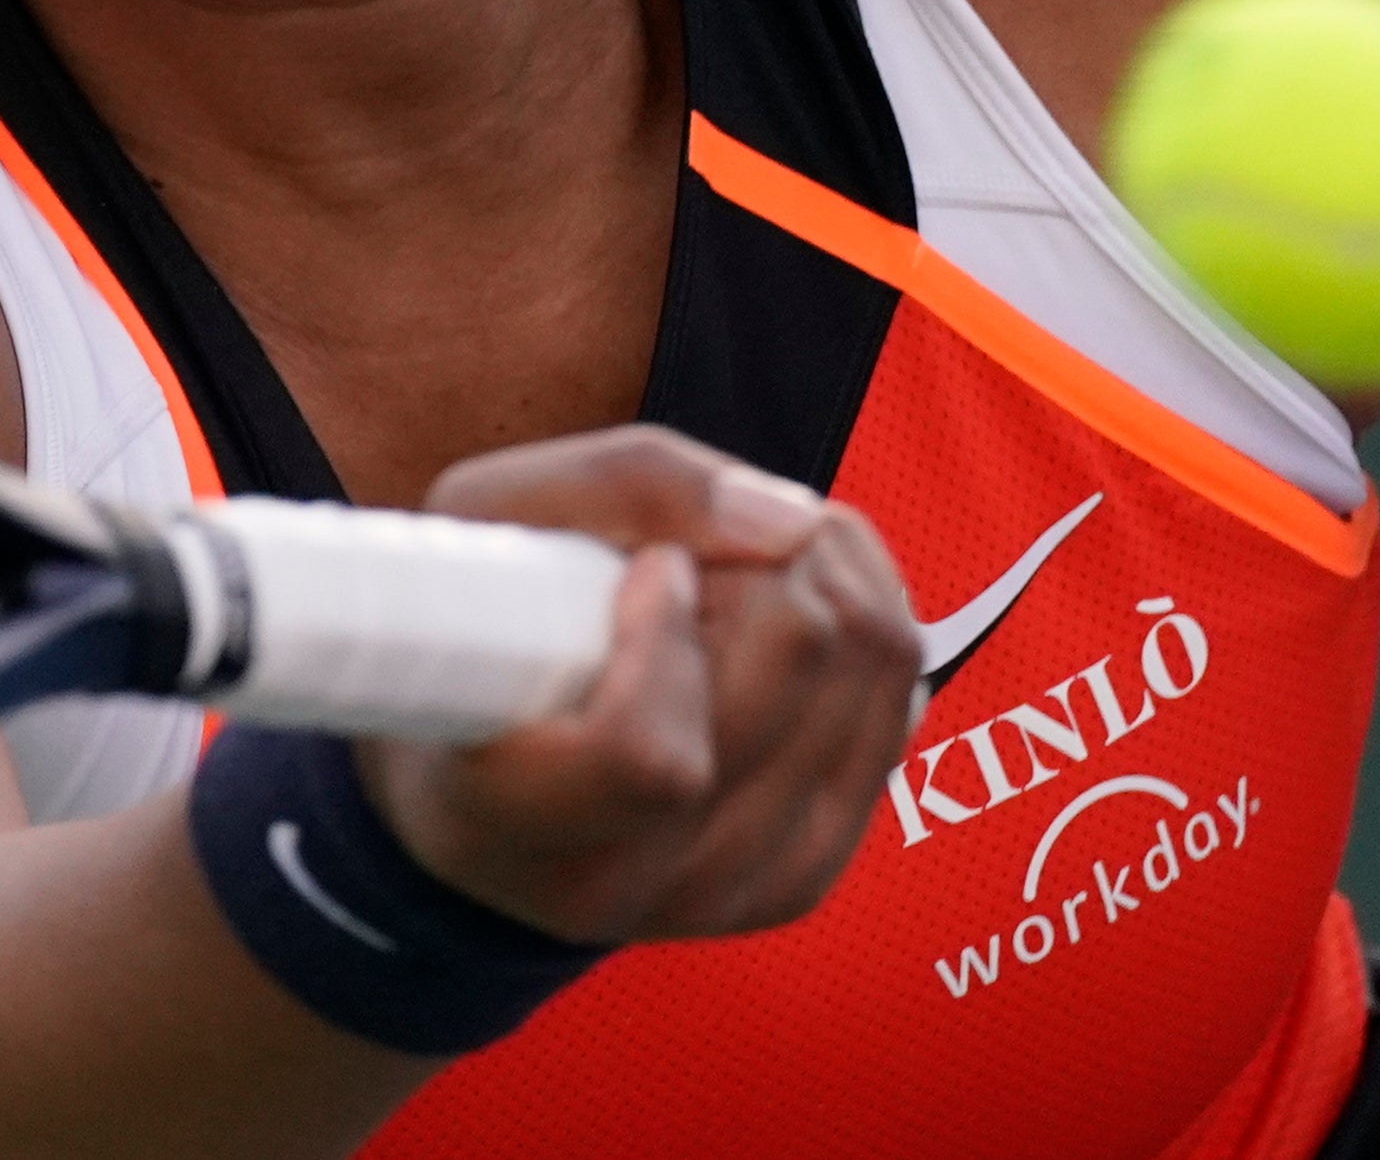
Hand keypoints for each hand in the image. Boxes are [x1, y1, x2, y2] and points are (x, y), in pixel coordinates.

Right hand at [361, 427, 921, 946]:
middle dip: (760, 560)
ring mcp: (727, 894)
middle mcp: (629, 886)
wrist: (483, 787)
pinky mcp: (802, 878)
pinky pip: (899, 706)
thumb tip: (794, 524)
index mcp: (514, 820)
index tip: (644, 571)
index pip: (653, 759)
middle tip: (694, 558)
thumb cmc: (480, 635)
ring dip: (821, 577)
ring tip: (737, 578)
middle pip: (796, 661)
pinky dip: (863, 620)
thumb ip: (627, 486)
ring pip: (872, 671)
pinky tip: (792, 613)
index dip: (666, 627)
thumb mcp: (488, 519)